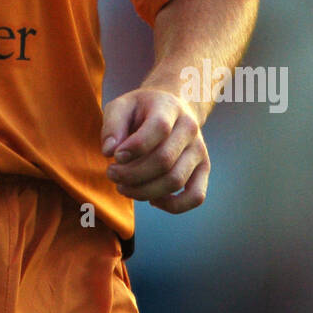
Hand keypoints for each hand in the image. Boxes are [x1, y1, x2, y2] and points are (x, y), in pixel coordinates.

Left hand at [101, 87, 209, 213]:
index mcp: (169, 107)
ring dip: (144, 191)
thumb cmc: (141, 110)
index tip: (114, 156)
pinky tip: (151, 199)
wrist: (173, 107)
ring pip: (175, 181)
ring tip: (123, 187)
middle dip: (132, 174)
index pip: (159, 128)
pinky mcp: (203, 169)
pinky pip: (195, 196)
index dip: (135, 147)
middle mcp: (189, 128)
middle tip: (111, 173)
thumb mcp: (121, 106)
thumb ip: (112, 125)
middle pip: (164, 160)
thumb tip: (109, 152)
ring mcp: (199, 150)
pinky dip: (172, 206)